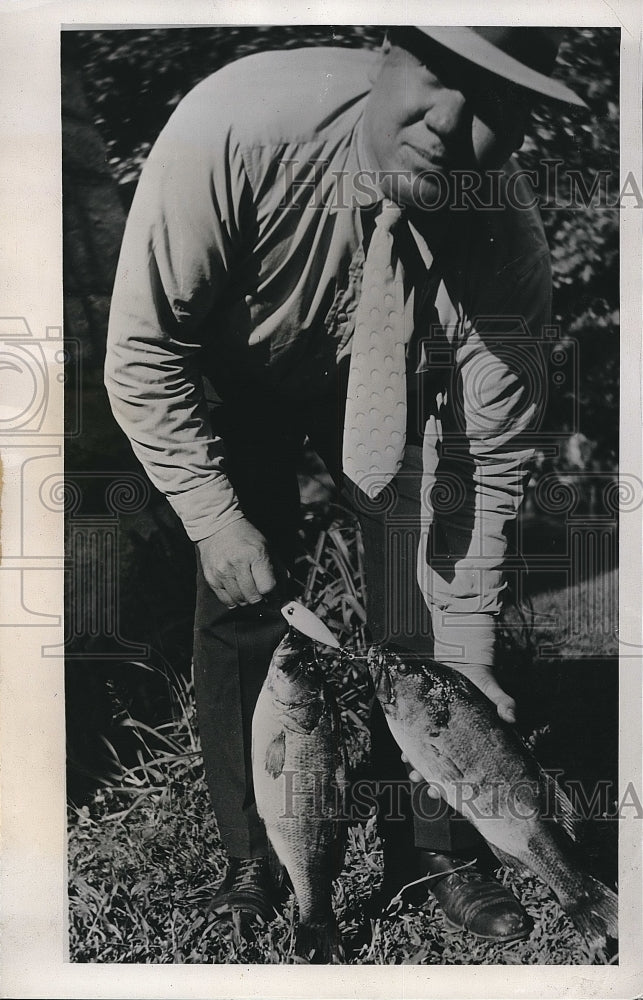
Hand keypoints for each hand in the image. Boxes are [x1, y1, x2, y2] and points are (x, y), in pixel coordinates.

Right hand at [197, 517, 276, 607]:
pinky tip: (237, 591)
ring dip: (247, 599)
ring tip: (249, 590)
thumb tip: (283, 591)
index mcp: (255, 554)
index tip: (275, 595)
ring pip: (239, 600)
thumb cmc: (244, 535)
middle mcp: (237, 564)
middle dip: (260, 598)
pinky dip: (234, 600)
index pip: (267, 587)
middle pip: (253, 597)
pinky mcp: (211, 577)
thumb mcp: (266, 546)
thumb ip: (278, 569)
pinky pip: (225, 600)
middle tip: (262, 593)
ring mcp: (222, 572)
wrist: (217, 526)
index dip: (273, 594)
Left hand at [400, 662, 515, 793]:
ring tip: (414, 775)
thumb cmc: (483, 682)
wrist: (460, 664)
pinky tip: (405, 755)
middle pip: (453, 770)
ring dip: (424, 770)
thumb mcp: (494, 691)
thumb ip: (504, 703)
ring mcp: (445, 736)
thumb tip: (511, 717)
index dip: (471, 786)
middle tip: (432, 792)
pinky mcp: (430, 725)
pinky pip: (422, 741)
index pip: (478, 769)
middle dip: (442, 783)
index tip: (464, 797)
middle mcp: (462, 744)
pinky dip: (413, 749)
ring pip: (435, 759)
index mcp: (479, 743)